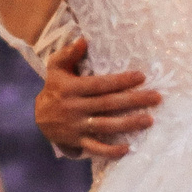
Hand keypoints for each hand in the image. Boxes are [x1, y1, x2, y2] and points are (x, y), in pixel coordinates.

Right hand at [32, 37, 157, 158]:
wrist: (36, 117)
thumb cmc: (53, 88)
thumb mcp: (55, 68)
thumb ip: (68, 54)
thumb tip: (83, 40)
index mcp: (72, 88)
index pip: (100, 84)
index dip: (121, 81)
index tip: (141, 77)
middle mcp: (76, 107)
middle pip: (108, 104)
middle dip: (133, 100)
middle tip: (156, 98)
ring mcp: (77, 126)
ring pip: (106, 126)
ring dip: (128, 124)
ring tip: (149, 120)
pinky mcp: (77, 141)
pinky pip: (95, 148)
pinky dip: (110, 151)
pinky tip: (127, 149)